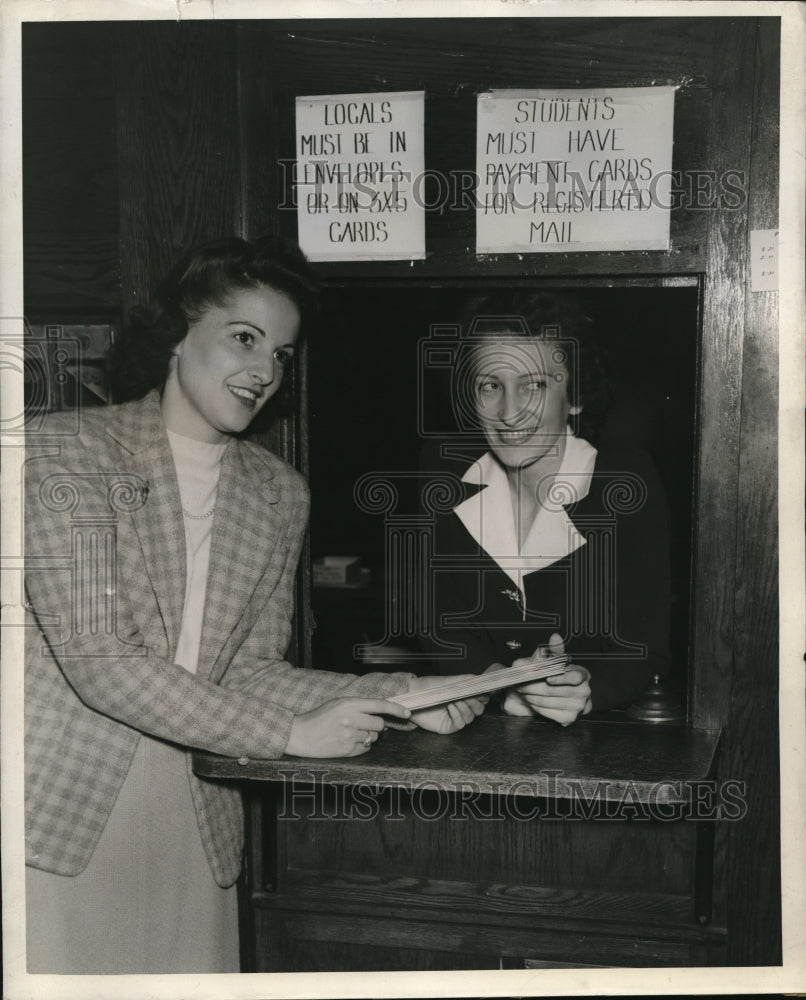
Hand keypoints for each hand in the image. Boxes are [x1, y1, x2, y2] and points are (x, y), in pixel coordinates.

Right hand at [285, 697, 410, 757]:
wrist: (301, 734)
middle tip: (365, 725)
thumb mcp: (338, 703)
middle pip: (380, 724)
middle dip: (377, 726)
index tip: (407, 713)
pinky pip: (365, 749)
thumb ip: (359, 704)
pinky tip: (347, 742)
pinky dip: (361, 746)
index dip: (396, 709)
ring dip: (367, 736)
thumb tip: (381, 706)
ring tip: (350, 733)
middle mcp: (351, 719)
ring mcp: (349, 736)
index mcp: (349, 704)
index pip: (380, 705)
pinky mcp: (347, 750)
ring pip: (373, 738)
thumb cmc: (319, 717)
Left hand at [406, 675, 487, 734]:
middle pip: (478, 710)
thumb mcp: (448, 680)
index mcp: (462, 697)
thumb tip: (479, 679)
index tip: (481, 691)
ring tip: (456, 700)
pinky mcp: (447, 726)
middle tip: (469, 697)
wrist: (412, 694)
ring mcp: (454, 717)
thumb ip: (465, 680)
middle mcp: (460, 708)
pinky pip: (459, 724)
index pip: (480, 699)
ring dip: (466, 708)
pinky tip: (451, 707)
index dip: (482, 696)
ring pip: (470, 718)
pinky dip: (458, 715)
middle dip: (476, 703)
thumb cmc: (428, 686)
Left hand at [501, 634, 591, 726]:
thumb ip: (555, 650)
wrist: (579, 697)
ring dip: (530, 696)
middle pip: (551, 690)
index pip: (574, 677)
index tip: (547, 677)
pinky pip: (547, 712)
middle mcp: (583, 692)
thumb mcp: (564, 661)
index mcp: (583, 675)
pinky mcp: (569, 718)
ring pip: (546, 701)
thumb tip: (554, 636)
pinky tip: (530, 700)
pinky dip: (535, 706)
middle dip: (531, 686)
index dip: (561, 678)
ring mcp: (577, 707)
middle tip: (519, 682)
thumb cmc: (567, 676)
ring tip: (522, 690)